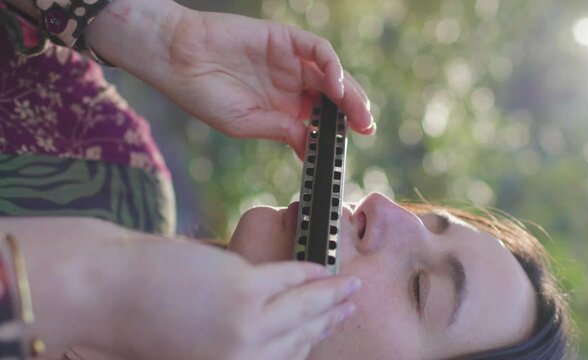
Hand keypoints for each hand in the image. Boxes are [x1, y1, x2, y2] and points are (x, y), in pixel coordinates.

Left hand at [120, 241, 359, 359]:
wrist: (100, 291)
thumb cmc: (133, 318)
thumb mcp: (185, 347)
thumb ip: (227, 342)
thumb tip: (264, 323)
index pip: (286, 356)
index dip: (313, 339)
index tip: (328, 326)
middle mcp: (245, 359)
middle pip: (302, 338)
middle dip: (330, 320)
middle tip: (350, 305)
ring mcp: (248, 326)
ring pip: (305, 309)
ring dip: (332, 296)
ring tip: (350, 286)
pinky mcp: (244, 289)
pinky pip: (291, 280)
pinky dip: (311, 272)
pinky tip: (323, 266)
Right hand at [158, 9, 373, 157]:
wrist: (178, 60)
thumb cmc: (204, 95)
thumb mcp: (247, 124)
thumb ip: (282, 131)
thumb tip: (312, 147)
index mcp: (282, 108)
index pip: (320, 118)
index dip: (336, 131)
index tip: (348, 147)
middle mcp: (290, 84)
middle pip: (332, 97)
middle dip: (352, 112)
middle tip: (366, 128)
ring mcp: (289, 61)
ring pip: (331, 74)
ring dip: (349, 92)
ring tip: (359, 113)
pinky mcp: (285, 39)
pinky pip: (317, 50)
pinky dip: (331, 66)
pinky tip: (335, 87)